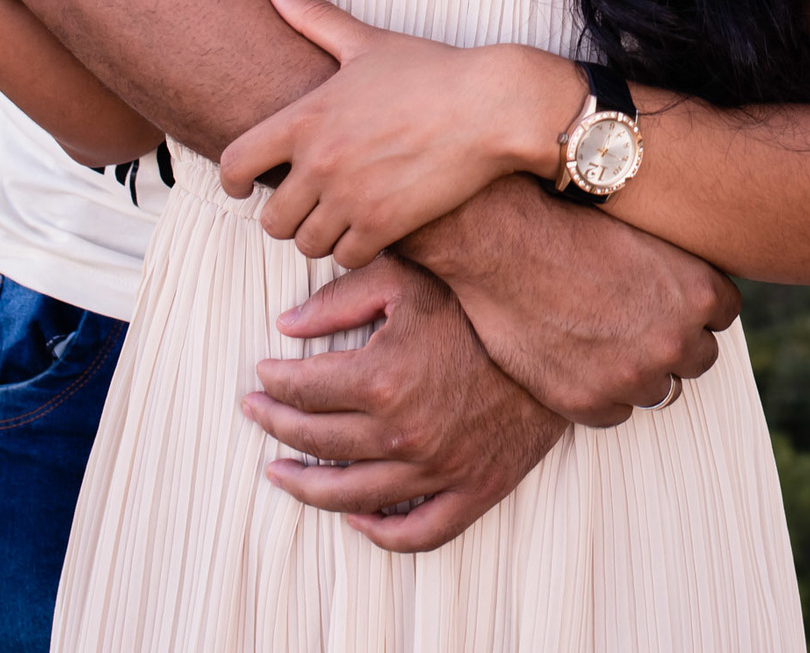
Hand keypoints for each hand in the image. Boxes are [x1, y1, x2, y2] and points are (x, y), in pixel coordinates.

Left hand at [219, 0, 584, 267]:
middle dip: (283, 214)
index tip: (243, 185)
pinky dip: (352, 249)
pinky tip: (366, 230)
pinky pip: (346, 257)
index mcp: (306, 117)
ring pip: (306, 243)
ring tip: (335, 218)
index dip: (232, 180)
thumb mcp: (366, 41)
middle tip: (303, 204)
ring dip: (317, 235)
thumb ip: (313, 18)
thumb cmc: (430, 71)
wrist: (490, 107)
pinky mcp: (384, 225)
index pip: (236, 163)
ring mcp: (350, 198)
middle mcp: (320, 163)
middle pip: (270, 218)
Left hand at [243, 255, 566, 551]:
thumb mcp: (403, 277)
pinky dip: (379, 532)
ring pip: (351, 495)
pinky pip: (417, 532)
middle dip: (276, 426)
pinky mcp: (474, 490)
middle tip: (255, 414)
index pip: (303, 389)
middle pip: (317, 440)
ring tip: (280, 472)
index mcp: (382, 378)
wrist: (554, 329)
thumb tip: (285, 326)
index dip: (272, 382)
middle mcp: (404, 433)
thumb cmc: (473, 297)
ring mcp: (439, 469)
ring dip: (306, 486)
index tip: (260, 374)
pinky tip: (354, 516)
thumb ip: (338, 298)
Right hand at [404, 176, 740, 425]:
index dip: (693, 304)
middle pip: (698, 357)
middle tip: (634, 318)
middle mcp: (674, 339)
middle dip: (672, 340)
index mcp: (697, 291)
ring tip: (601, 336)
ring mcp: (632, 376)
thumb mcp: (641, 229)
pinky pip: (613, 412)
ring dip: (637, 369)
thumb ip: (676, 265)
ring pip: (657, 389)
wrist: (498, 236)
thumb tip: (691, 287)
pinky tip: (576, 357)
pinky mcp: (588, 401)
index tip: (669, 296)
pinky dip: (599, 390)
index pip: (724, 313)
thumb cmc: (564, 217)